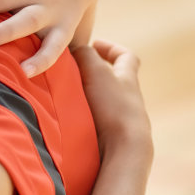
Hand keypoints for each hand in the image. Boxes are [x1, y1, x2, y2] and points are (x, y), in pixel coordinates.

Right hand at [73, 39, 151, 165]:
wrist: (125, 149)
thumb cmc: (113, 106)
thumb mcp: (96, 71)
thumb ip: (85, 55)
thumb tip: (76, 49)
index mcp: (128, 79)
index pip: (127, 57)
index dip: (112, 48)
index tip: (95, 45)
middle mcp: (129, 99)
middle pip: (114, 80)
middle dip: (94, 74)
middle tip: (73, 71)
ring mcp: (123, 120)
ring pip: (104, 103)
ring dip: (87, 98)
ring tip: (65, 96)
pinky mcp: (113, 139)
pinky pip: (98, 122)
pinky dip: (84, 118)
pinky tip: (70, 119)